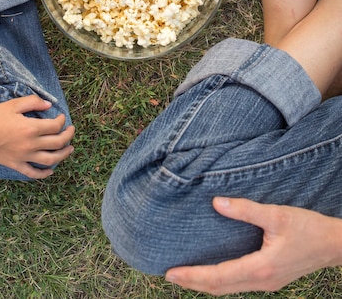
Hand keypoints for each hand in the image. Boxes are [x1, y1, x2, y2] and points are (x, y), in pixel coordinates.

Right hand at [0, 95, 74, 178]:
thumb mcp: (13, 104)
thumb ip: (33, 102)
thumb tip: (48, 105)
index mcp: (31, 128)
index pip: (55, 126)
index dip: (62, 120)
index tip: (62, 116)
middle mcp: (31, 144)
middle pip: (58, 143)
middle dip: (68, 136)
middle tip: (71, 130)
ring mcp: (24, 156)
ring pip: (50, 160)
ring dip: (63, 155)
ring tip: (69, 149)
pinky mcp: (16, 165)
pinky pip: (33, 173)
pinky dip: (43, 174)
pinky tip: (50, 171)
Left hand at [165, 196, 341, 294]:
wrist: (334, 245)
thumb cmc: (308, 228)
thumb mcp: (277, 215)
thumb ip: (245, 209)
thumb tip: (216, 203)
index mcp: (260, 268)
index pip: (218, 276)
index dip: (192, 275)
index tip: (170, 272)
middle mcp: (261, 281)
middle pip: (219, 288)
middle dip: (192, 283)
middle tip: (168, 275)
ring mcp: (266, 284)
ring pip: (229, 288)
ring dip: (205, 284)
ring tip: (184, 275)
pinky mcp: (270, 279)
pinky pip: (238, 284)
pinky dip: (220, 281)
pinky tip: (212, 271)